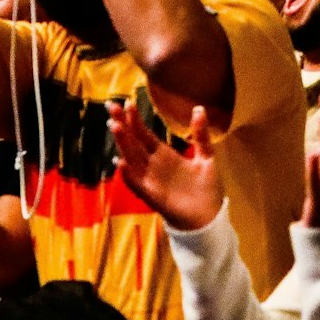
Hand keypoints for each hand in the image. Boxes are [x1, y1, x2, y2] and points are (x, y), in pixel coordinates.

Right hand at [109, 101, 221, 230]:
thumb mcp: (206, 157)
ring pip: (132, 158)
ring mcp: (151, 179)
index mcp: (164, 155)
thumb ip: (200, 135)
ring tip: (115, 126)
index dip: (135, 120)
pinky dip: (128, 174)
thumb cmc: (206, 189)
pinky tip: (121, 162)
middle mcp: (153, 165)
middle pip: (133, 142)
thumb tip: (199, 108)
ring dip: (123, 143)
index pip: (144, 134)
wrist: (209, 216)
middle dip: (122, 125)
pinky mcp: (152, 195)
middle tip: (111, 106)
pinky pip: (137, 183)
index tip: (127, 103)